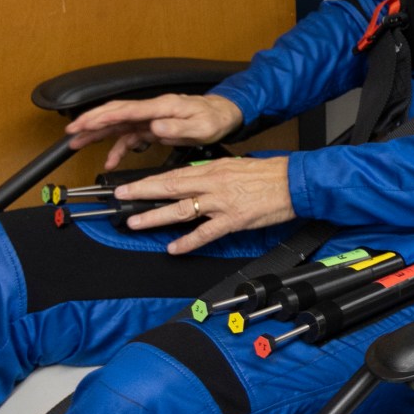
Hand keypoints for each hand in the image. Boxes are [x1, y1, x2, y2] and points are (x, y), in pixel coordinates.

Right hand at [65, 93, 244, 169]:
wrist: (225, 115)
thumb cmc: (214, 118)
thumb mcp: (201, 126)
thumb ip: (178, 126)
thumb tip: (156, 126)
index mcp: (162, 106)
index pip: (126, 110)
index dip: (103, 116)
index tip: (84, 123)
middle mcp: (153, 110)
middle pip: (115, 113)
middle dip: (91, 121)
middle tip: (71, 132)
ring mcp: (151, 118)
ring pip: (118, 124)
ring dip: (97, 134)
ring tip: (77, 144)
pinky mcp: (153, 127)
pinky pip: (130, 137)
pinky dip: (118, 148)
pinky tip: (111, 161)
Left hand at [112, 154, 295, 255]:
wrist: (293, 182)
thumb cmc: (269, 174)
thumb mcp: (236, 166)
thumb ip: (212, 174)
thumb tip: (193, 180)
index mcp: (213, 169)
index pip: (173, 174)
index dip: (148, 180)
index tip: (129, 185)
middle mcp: (213, 184)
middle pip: (169, 187)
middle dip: (141, 193)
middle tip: (120, 198)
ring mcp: (221, 203)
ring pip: (181, 209)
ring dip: (155, 217)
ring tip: (136, 223)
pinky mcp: (233, 220)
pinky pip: (205, 233)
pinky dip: (188, 242)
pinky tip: (173, 248)